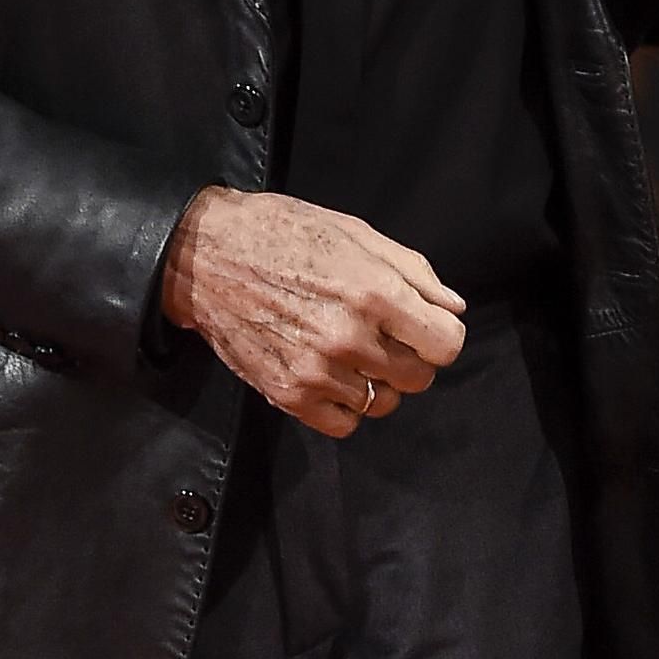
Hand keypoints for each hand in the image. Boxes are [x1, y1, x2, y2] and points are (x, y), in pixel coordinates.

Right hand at [162, 188, 466, 436]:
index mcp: (374, 292)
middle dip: (411, 359)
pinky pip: (345, 425)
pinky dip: (346, 407)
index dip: (441, 336)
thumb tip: (453, 308)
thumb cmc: (283, 234)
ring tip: (352, 355)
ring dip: (377, 383)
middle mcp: (349, 337)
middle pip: (419, 378)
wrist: (205, 257)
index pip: (446, 345)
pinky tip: (332, 378)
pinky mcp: (288, 395)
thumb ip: (413, 272)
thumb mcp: (355, 233)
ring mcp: (318, 372)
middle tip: (384, 339)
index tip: (424, 328)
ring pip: (383, 403)